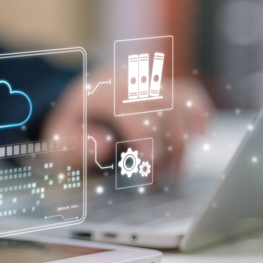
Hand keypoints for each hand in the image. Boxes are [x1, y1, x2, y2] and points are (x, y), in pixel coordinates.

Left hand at [41, 65, 211, 175]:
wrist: (78, 104)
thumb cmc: (71, 128)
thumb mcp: (60, 140)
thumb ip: (76, 145)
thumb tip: (104, 146)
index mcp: (98, 91)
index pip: (127, 106)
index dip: (142, 132)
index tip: (153, 160)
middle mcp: (126, 81)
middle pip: (157, 107)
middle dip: (162, 146)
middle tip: (156, 181)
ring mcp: (146, 83)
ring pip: (177, 103)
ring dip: (181, 140)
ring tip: (172, 174)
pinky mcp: (162, 88)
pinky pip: (188, 93)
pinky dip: (200, 111)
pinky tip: (203, 134)